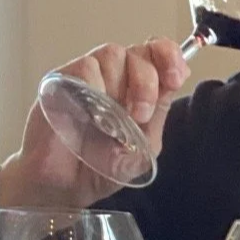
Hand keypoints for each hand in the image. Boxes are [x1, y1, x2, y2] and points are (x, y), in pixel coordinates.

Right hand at [0, 39, 189, 208]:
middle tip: (140, 114)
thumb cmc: (100, 168)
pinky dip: (94, 87)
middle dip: (148, 81)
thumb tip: (174, 81)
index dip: (170, 56)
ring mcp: (89, 77)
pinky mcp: (63, 80)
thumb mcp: (142, 146)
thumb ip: (158, 113)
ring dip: (121, 85)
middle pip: (140, 52)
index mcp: (139, 89)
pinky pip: (85, 67)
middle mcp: (116, 78)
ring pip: (113, 54)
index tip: (175, 77)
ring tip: (112, 121)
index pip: (159, 54)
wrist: (64, 187)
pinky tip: (92, 114)